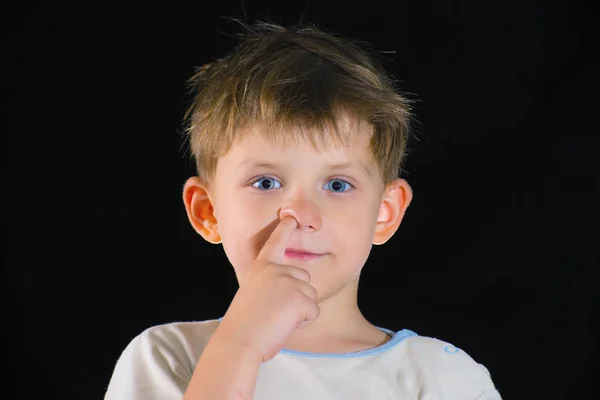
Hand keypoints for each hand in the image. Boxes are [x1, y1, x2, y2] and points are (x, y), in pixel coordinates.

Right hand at [215, 216, 320, 361]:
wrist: (239, 340)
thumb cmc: (244, 324)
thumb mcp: (253, 294)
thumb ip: (270, 284)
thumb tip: (289, 290)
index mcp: (261, 267)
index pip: (275, 243)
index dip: (284, 229)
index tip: (290, 216)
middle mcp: (276, 270)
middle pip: (304, 277)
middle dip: (298, 295)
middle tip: (275, 311)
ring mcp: (288, 282)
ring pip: (311, 295)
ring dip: (300, 311)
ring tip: (278, 318)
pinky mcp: (299, 298)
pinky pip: (314, 311)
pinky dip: (304, 322)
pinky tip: (285, 324)